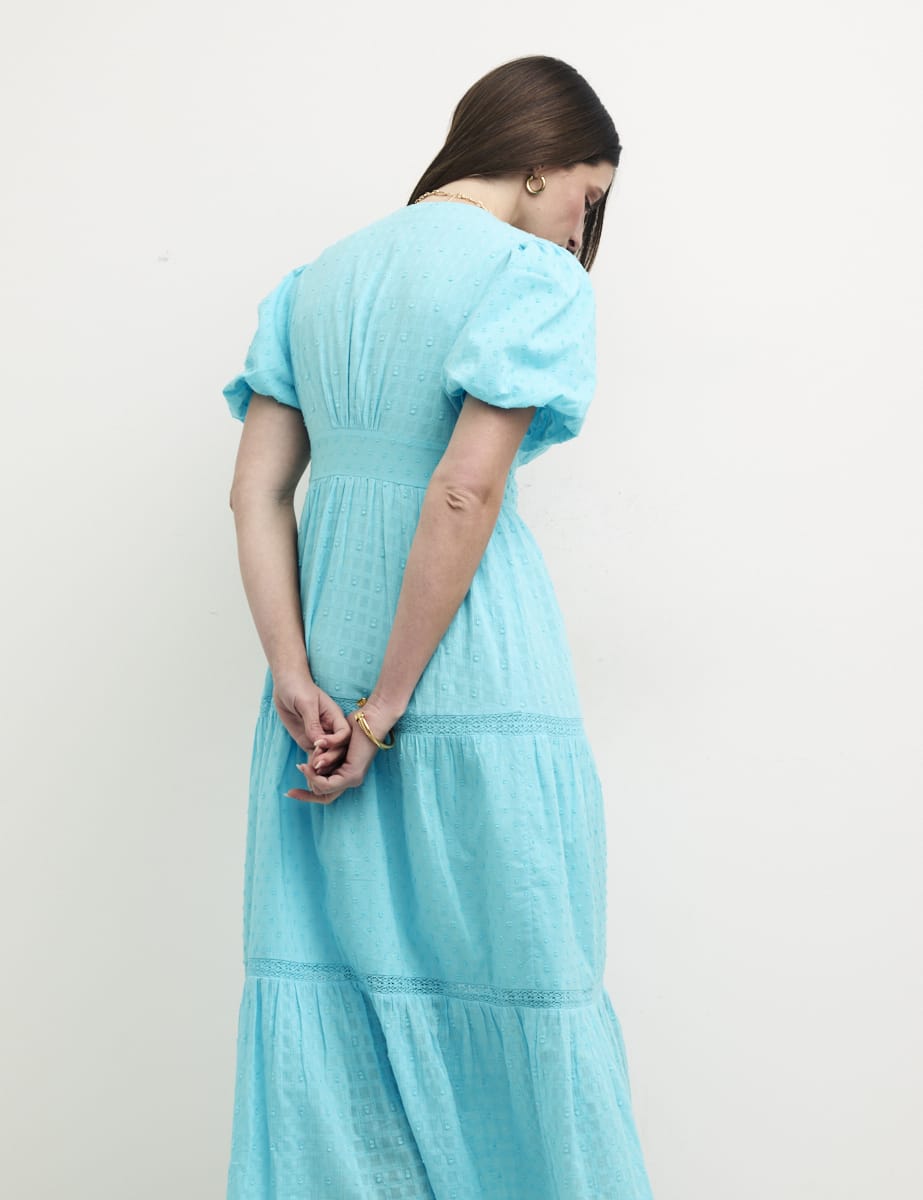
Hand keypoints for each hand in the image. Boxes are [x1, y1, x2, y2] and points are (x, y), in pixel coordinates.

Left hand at [272, 672, 350, 801]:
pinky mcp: (309, 741)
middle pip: (338, 749)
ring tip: (311, 774)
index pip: (344, 735)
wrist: (286, 684)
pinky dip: (311, 766)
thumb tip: (317, 742)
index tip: (319, 744)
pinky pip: (314, 757)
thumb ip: (312, 723)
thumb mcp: (306, 703)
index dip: (335, 743)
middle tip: (316, 765)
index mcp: (335, 717)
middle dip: (329, 758)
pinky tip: (307, 775)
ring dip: (321, 766)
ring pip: (327, 756)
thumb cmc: (298, 687)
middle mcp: (330, 729)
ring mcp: (320, 736)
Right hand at [289, 694, 401, 804]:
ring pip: (323, 790)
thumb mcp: (332, 745)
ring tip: (302, 765)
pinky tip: (308, 765)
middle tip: (289, 793)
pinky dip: (315, 777)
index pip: (326, 792)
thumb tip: (313, 765)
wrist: (369, 719)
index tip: (290, 792)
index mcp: (346, 773)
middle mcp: (351, 780)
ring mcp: (353, 780)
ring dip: (310, 778)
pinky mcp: (352, 775)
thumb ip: (323, 756)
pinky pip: (327, 784)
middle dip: (305, 796)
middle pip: (324, 797)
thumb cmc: (353, 726)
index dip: (307, 794)